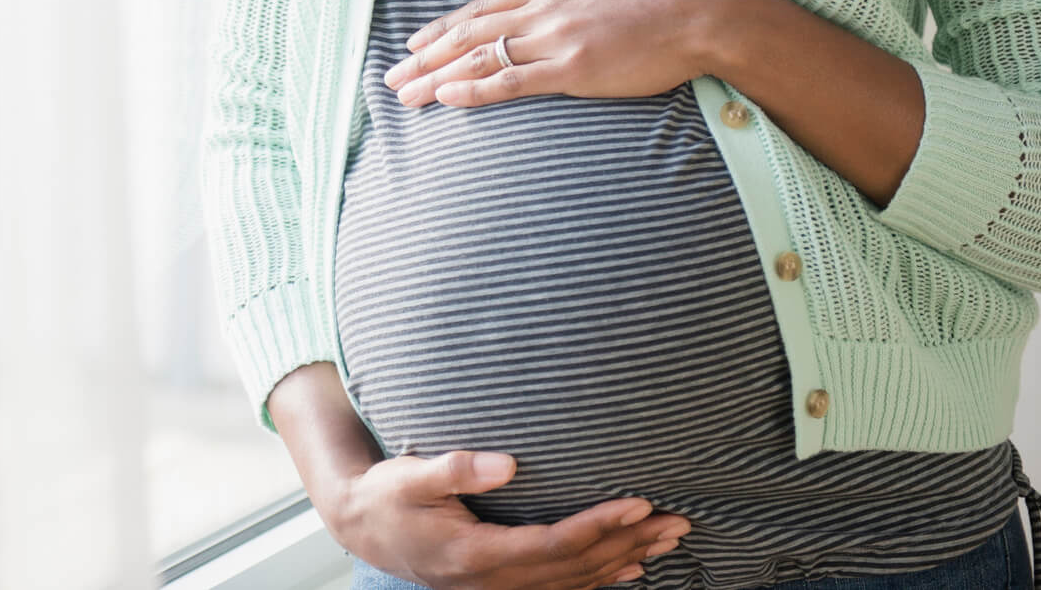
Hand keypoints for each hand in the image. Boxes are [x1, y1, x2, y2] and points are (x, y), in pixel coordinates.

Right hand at [323, 449, 691, 589]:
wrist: (362, 528)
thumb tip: (507, 464)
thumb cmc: (386, 496)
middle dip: (630, 543)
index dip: (600, 525)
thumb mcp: (409, 475)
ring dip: (625, 561)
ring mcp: (499, 588)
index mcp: (477, 553)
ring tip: (668, 541)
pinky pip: (562, 588)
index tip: (638, 503)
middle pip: (577, 567)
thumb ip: (455, 469)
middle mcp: (495, 580)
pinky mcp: (501, 584)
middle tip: (678, 521)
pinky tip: (630, 570)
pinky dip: (600, 579)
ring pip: (576, 582)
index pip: (555, 544)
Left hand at [382, 0, 719, 109]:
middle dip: (424, 56)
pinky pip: (512, 80)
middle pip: (468, 32)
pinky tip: (447, 98)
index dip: (443, 27)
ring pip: (480, 56)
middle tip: (391, 76)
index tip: (415, 44)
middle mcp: (541, 7)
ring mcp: (554, 37)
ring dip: (437, 77)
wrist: (700, 10)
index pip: (481, 7)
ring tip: (406, 96)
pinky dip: (474, 89)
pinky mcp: (573, 68)